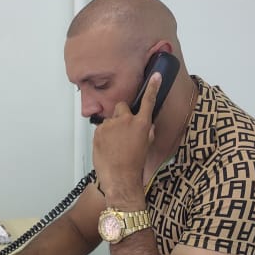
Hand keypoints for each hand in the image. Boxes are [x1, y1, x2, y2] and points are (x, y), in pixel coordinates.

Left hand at [92, 73, 158, 203]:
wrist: (120, 178)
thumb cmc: (134, 166)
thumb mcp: (146, 146)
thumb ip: (146, 131)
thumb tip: (146, 125)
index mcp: (142, 124)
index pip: (148, 100)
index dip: (153, 87)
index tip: (155, 76)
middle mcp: (126, 121)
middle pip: (122, 107)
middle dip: (121, 115)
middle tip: (122, 130)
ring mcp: (111, 125)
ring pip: (110, 120)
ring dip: (112, 128)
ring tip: (114, 146)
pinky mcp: (99, 131)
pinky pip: (101, 129)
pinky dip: (104, 136)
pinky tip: (108, 148)